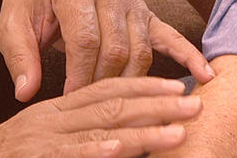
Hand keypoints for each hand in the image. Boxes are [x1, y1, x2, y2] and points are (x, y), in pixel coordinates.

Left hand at [0, 0, 214, 100]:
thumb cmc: (30, 6)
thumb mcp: (12, 26)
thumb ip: (20, 56)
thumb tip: (26, 92)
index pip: (85, 37)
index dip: (79, 73)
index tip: (70, 101)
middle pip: (116, 47)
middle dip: (103, 83)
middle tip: (92, 109)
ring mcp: (132, 0)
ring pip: (141, 49)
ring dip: (131, 82)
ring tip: (126, 107)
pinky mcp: (146, 13)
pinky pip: (170, 36)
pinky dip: (188, 56)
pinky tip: (205, 75)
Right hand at [0, 76, 200, 157]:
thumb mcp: (39, 140)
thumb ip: (73, 134)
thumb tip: (114, 137)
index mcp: (54, 110)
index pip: (106, 89)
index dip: (144, 86)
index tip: (179, 86)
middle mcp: (50, 119)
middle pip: (112, 104)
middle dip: (158, 105)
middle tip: (196, 106)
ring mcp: (41, 141)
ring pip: (101, 130)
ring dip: (144, 133)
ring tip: (179, 134)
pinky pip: (70, 155)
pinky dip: (97, 152)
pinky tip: (122, 151)